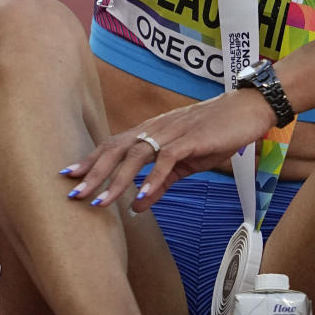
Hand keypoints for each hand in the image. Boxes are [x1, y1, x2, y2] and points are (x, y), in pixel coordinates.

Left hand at [59, 90, 272, 209]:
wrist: (246, 110)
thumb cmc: (216, 133)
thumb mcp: (185, 161)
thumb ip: (161, 181)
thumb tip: (137, 205)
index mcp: (152, 131)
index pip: (113, 144)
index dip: (90, 159)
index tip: (69, 175)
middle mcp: (156, 128)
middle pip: (116, 149)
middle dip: (93, 172)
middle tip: (73, 193)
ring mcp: (172, 133)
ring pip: (136, 155)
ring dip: (116, 181)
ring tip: (100, 203)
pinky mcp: (191, 140)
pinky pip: (167, 161)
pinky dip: (153, 180)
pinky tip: (142, 198)